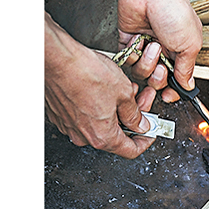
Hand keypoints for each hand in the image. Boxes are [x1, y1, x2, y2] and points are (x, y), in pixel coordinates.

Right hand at [45, 12, 156, 158]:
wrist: (57, 58)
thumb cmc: (86, 73)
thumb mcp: (123, 92)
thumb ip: (134, 113)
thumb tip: (140, 124)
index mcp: (102, 137)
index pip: (130, 150)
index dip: (145, 140)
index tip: (150, 130)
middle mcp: (83, 136)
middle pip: (116, 134)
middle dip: (132, 117)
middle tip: (142, 98)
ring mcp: (70, 126)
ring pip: (100, 123)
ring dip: (116, 109)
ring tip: (124, 88)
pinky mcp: (60, 114)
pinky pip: (85, 116)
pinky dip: (98, 106)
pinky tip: (105, 88)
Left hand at [117, 0, 201, 102]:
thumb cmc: (175, 11)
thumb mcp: (190, 45)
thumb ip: (187, 69)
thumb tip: (188, 86)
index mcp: (180, 53)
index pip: (174, 81)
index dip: (171, 91)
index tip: (168, 95)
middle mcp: (162, 51)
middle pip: (155, 81)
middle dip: (157, 79)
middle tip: (160, 69)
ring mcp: (145, 47)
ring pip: (140, 73)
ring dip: (146, 63)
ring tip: (152, 46)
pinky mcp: (129, 41)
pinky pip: (126, 60)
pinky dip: (133, 53)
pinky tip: (140, 40)